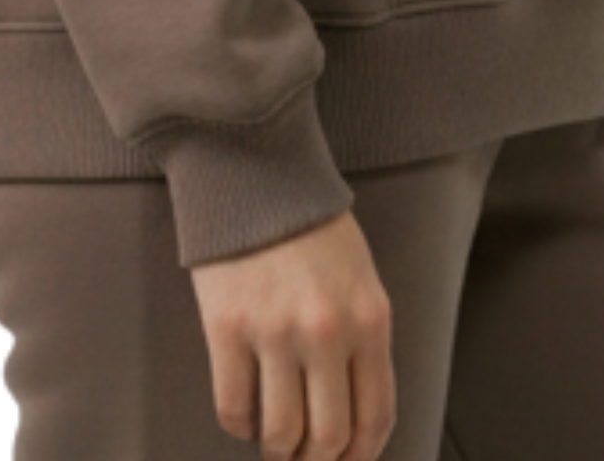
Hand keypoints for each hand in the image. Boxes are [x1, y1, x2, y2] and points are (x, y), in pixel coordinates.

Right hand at [192, 206, 395, 456]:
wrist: (255, 170)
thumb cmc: (310, 224)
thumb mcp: (359, 276)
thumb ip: (362, 337)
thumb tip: (353, 410)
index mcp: (370, 319)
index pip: (376, 416)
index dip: (361, 457)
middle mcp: (327, 332)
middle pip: (328, 436)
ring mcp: (275, 331)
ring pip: (281, 432)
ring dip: (278, 451)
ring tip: (273, 445)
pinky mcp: (227, 327)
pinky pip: (233, 406)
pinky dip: (239, 424)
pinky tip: (244, 415)